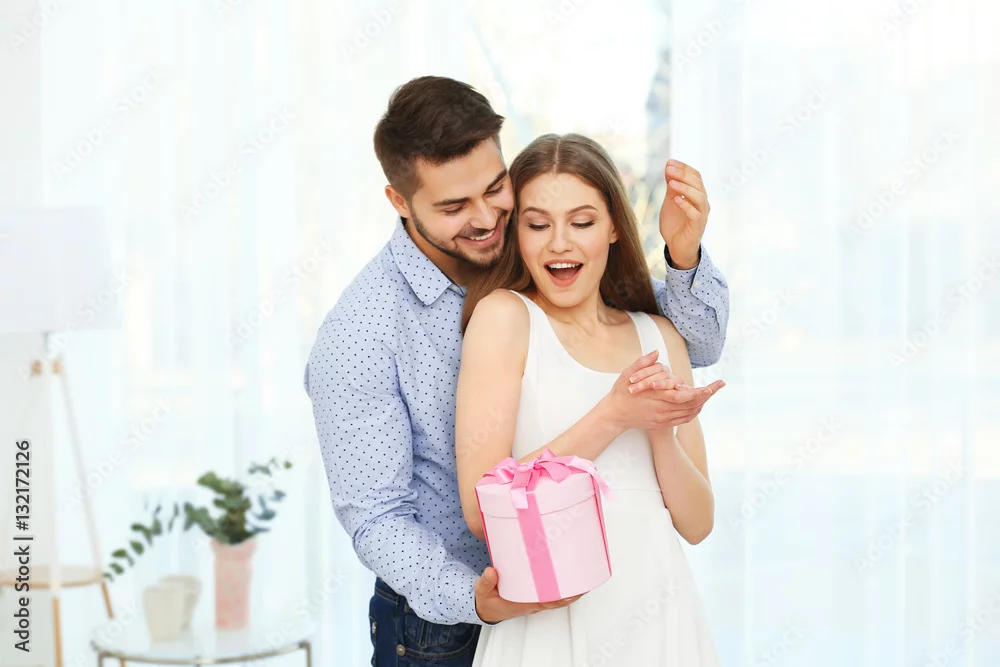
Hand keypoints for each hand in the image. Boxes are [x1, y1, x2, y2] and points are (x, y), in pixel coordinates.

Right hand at [474, 567, 582, 623]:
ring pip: (558, 597)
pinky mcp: (535, 595)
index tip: (572, 590)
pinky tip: (571, 577)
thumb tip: (491, 572)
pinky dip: (563, 587)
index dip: (561, 598)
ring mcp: (536, 600)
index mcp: (524, 603)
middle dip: (572, 591)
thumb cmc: (489, 601)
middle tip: (585, 577)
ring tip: (584, 576)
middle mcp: (534, 603)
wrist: (488, 609)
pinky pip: (553, 593)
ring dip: (571, 589)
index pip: (546, 602)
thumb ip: (486, 583)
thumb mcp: (482, 592)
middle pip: (558, 599)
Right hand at [603, 351, 724, 430]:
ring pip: (689, 413)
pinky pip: (683, 419)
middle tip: (720, 384)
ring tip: (711, 392)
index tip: (712, 386)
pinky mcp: (662, 424)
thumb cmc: (621, 392)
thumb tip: (656, 352)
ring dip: (702, 403)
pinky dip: (693, 411)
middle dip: (707, 395)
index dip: (700, 392)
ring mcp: (663, 419)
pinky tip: (698, 404)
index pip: (684, 396)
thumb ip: (642, 363)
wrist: (615, 414)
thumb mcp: (627, 374)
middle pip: (691, 405)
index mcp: (656, 397)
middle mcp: (662, 410)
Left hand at [658, 160, 709, 269]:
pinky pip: (695, 213)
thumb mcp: (670, 201)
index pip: (695, 176)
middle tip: (669, 169)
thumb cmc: (675, 223)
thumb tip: (669, 166)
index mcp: (697, 194)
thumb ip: (671, 186)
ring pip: (699, 197)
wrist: (676, 246)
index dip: (683, 168)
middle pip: (698, 183)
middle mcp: (703, 202)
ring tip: (671, 183)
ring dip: (684, 188)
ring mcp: (702, 214)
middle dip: (683, 174)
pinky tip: (675, 200)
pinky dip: (686, 205)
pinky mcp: (698, 226)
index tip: (670, 162)